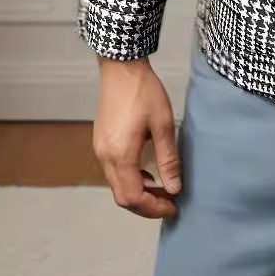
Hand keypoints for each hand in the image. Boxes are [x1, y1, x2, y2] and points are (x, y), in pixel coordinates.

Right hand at [92, 55, 181, 218]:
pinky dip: (130, 179)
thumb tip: (175, 188)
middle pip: (122, 197)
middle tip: (169, 203)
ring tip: (162, 190)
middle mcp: (105, 157)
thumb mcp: (162, 124)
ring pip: (116, 185)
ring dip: (138, 193)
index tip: (174, 207)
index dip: (154, 208)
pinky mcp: (100, 142)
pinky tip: (148, 172)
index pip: (134, 197)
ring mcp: (99, 150)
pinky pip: (113, 172)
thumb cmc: (144, 92)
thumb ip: (168, 159)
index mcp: (120, 155)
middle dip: (146, 205)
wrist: (121, 67)